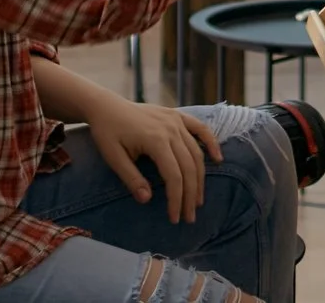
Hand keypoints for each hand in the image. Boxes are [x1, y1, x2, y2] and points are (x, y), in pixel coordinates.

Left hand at [84, 97, 221, 223]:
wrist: (106, 106)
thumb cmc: (107, 132)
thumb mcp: (113, 158)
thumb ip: (131, 179)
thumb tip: (147, 200)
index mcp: (155, 140)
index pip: (174, 176)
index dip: (176, 199)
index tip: (175, 218)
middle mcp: (171, 129)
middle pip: (189, 168)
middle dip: (190, 195)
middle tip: (189, 217)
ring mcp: (176, 121)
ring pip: (196, 153)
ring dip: (200, 179)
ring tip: (198, 201)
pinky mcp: (177, 115)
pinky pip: (201, 129)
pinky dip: (211, 143)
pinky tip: (218, 159)